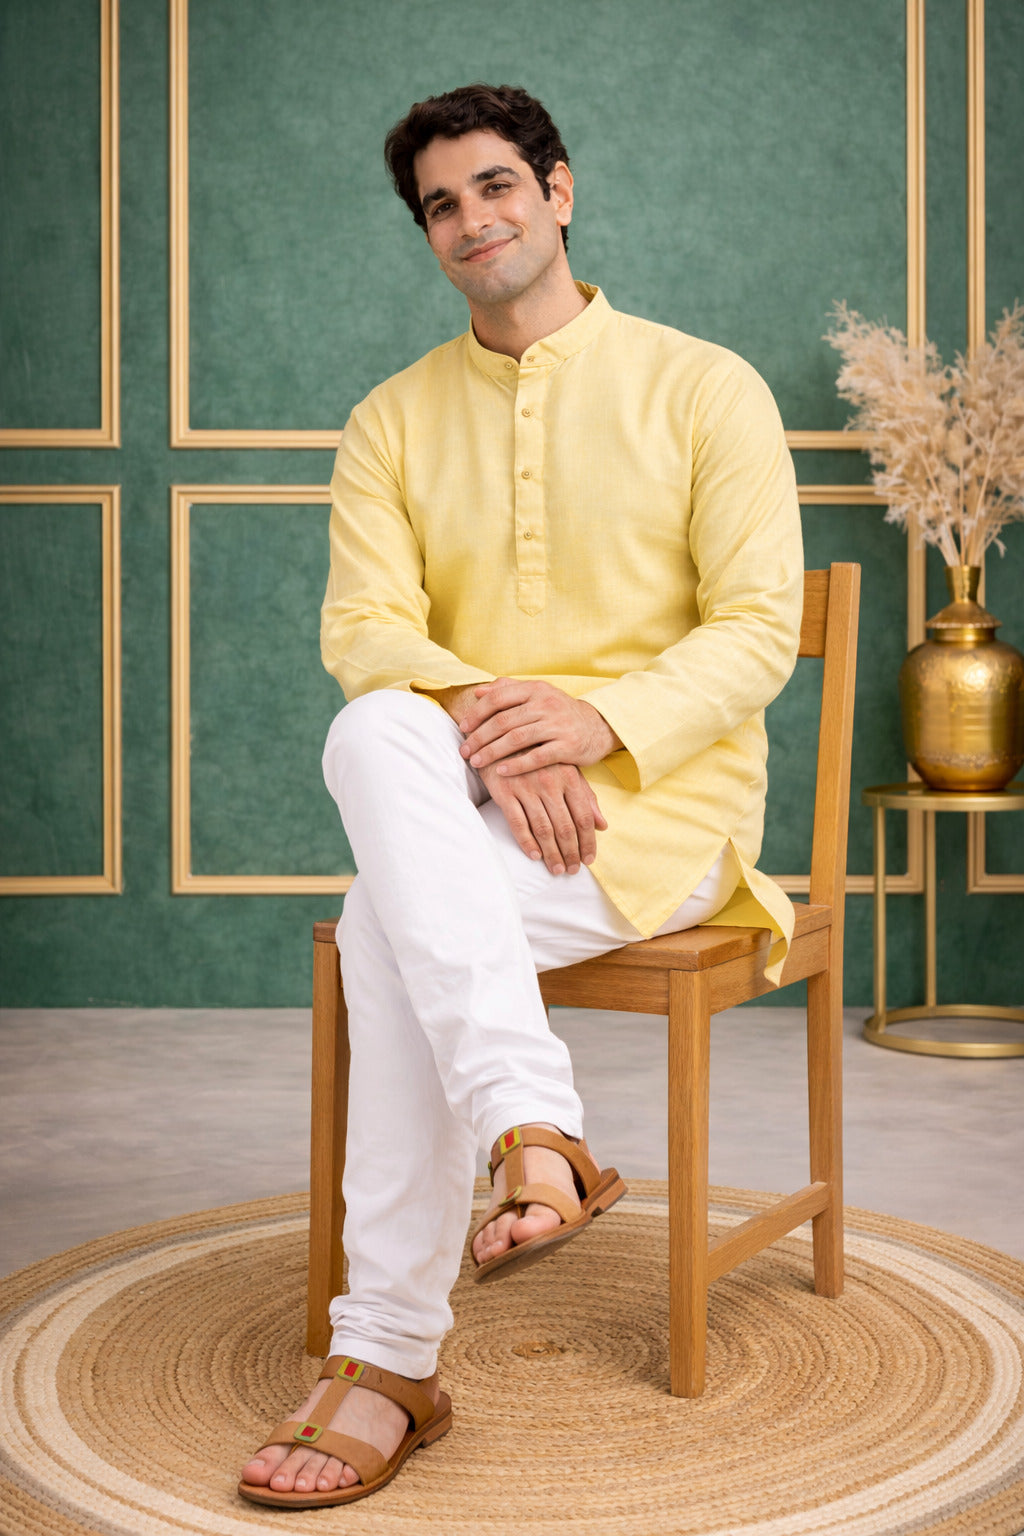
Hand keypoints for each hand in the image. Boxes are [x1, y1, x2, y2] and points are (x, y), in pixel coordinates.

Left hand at [459, 679, 621, 774]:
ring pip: (516, 739)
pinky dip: (516, 765)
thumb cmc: (559, 712)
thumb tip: (478, 691)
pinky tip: (501, 772)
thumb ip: (509, 689)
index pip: (498, 698)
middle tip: (464, 750)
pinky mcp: (567, 746)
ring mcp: (557, 725)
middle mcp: (546, 704)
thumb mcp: (538, 694)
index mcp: (535, 689)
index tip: (462, 728)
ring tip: (476, 762)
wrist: (596, 727)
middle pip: (503, 720)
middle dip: (479, 737)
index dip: (477, 713)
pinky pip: (536, 757)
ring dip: (492, 752)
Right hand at [478, 759, 606, 873]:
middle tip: (572, 870)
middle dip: (570, 852)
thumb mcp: (567, 771)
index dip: (588, 841)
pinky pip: (518, 823)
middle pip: (565, 826)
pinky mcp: (505, 791)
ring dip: (551, 853)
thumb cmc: (539, 758)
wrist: (503, 737)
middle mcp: (550, 782)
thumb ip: (586, 797)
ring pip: (543, 828)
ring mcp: (526, 787)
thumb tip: (603, 825)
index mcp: (569, 777)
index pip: (583, 816)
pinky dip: (527, 842)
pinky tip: (535, 856)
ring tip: (556, 869)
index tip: (588, 859)